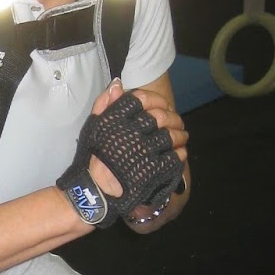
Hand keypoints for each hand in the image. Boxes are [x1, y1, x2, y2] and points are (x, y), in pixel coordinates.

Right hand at [87, 81, 187, 198]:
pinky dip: (180, 152)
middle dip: (172, 117)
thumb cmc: (94, 159)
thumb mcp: (94, 128)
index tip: (162, 104)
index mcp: (116, 120)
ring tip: (181, 136)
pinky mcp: (156, 169)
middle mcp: (132, 133)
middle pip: (161, 116)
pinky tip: (179, 152)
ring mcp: (146, 151)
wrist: (96, 191)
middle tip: (176, 121)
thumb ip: (104, 104)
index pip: (142, 99)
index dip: (156, 99)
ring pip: (172, 135)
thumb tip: (117, 83)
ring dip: (180, 134)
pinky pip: (175, 155)